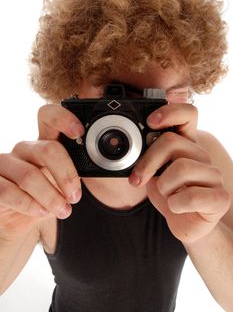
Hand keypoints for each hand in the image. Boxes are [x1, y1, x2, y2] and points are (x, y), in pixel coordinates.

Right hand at [0, 104, 83, 236]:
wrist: (20, 222)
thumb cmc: (46, 197)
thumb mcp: (66, 183)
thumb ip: (81, 169)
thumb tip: (114, 165)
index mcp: (44, 142)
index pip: (49, 117)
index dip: (63, 119)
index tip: (79, 132)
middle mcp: (24, 149)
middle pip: (47, 150)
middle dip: (66, 175)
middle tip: (76, 196)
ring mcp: (5, 164)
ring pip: (30, 176)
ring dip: (51, 197)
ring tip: (64, 210)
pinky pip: (8, 191)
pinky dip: (29, 204)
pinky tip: (42, 212)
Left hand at [129, 103, 230, 243]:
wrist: (183, 223)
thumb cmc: (168, 194)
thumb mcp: (151, 172)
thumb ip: (146, 156)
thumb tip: (132, 146)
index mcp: (186, 144)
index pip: (187, 114)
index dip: (170, 111)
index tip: (150, 122)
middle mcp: (202, 155)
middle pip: (171, 142)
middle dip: (147, 162)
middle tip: (137, 178)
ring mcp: (213, 175)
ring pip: (181, 168)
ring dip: (163, 186)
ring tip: (167, 194)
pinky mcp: (220, 197)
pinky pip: (191, 196)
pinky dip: (175, 205)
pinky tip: (177, 207)